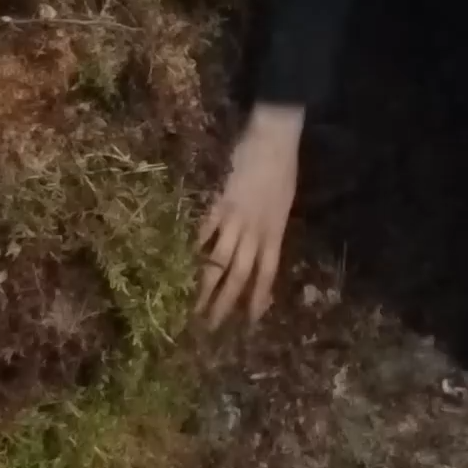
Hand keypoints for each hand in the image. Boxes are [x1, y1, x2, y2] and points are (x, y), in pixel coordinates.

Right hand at [199, 102, 304, 325]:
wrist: (272, 140)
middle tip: (212, 326)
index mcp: (274, 232)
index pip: (267, 273)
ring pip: (219, 260)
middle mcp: (255, 231)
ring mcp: (235, 218)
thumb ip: (270, 227)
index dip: (259, 297)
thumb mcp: (284, 203)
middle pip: (240, 274)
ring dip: (206, 285)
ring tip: (193, 307)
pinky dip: (196, 245)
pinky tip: (183, 261)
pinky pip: (206, 230)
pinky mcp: (219, 203)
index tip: (251, 321)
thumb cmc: (283, 170)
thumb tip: (259, 248)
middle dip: (226, 302)